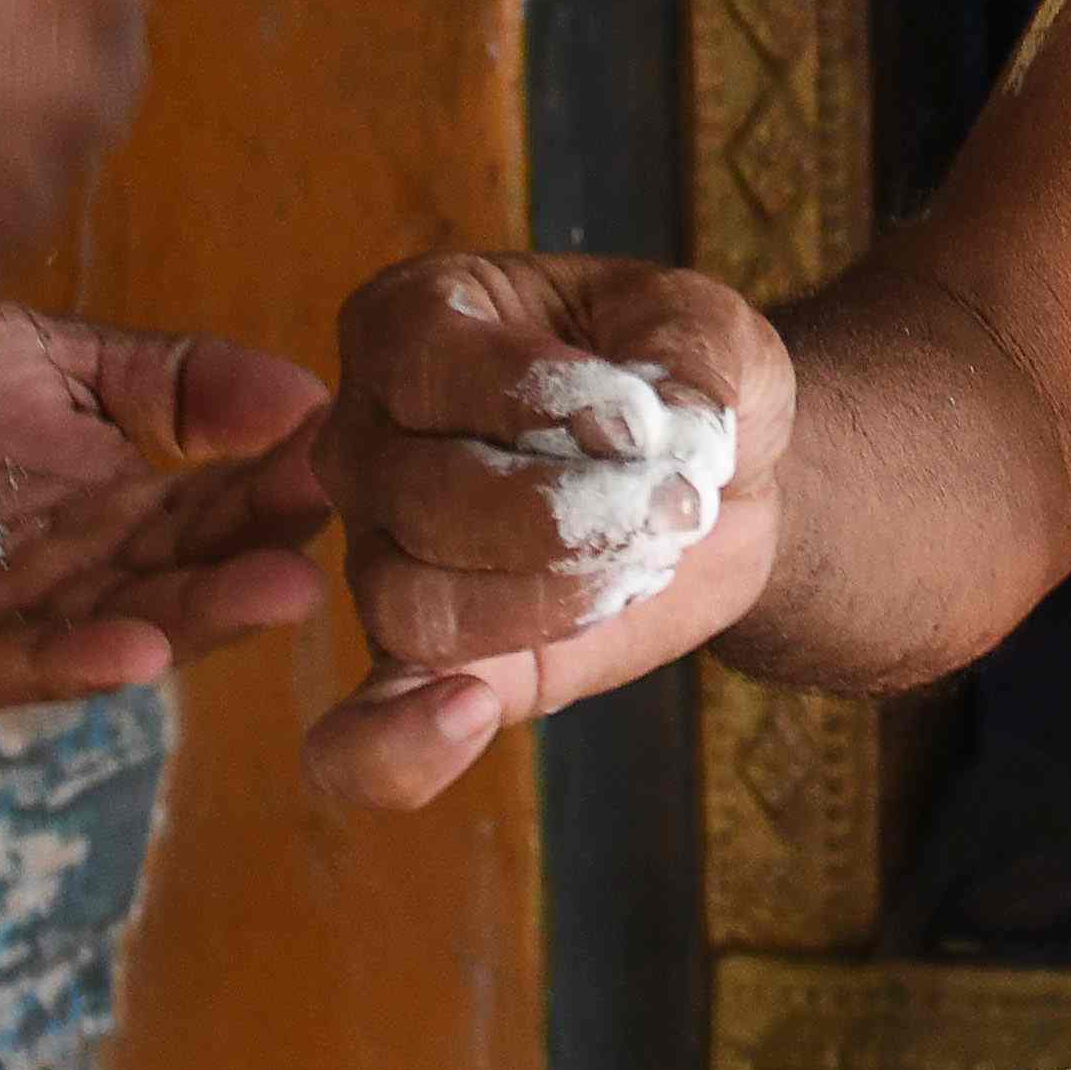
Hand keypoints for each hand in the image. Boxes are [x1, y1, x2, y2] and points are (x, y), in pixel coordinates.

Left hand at [0, 303, 332, 711]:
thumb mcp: (35, 352)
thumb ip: (162, 377)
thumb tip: (304, 391)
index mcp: (105, 501)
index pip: (215, 501)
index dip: (279, 485)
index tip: (354, 459)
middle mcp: (63, 575)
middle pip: (178, 577)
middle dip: (253, 565)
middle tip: (333, 548)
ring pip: (110, 632)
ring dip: (191, 623)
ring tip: (270, 596)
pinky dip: (67, 667)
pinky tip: (132, 653)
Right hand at [300, 254, 789, 807]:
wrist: (712, 485)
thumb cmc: (682, 382)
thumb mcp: (713, 329)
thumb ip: (694, 351)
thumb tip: (662, 427)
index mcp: (412, 323)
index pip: (432, 366)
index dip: (546, 403)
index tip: (648, 425)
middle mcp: (365, 441)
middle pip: (424, 496)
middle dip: (574, 515)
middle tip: (680, 507)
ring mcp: (378, 558)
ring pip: (412, 603)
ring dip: (552, 600)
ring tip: (644, 567)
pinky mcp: (420, 667)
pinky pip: (357, 735)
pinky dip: (394, 746)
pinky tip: (469, 715)